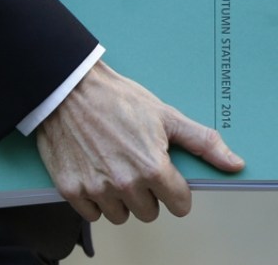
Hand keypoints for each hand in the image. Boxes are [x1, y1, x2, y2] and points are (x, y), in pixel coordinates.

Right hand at [37, 61, 244, 224]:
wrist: (70, 88)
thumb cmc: (117, 98)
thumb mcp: (164, 114)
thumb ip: (201, 142)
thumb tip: (233, 163)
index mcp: (152, 168)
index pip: (179, 205)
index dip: (174, 188)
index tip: (163, 174)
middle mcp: (125, 184)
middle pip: (149, 213)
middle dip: (147, 193)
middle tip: (133, 164)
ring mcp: (96, 189)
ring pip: (121, 215)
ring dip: (120, 198)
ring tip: (112, 167)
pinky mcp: (71, 189)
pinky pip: (92, 213)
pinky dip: (94, 199)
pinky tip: (93, 173)